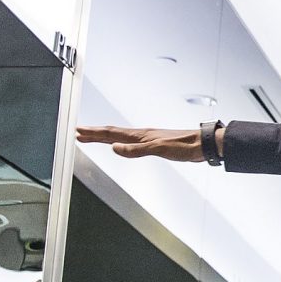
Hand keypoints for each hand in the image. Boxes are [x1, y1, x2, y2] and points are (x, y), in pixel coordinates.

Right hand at [77, 124, 207, 162]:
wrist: (202, 145)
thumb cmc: (184, 146)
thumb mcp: (159, 149)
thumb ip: (136, 150)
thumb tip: (114, 149)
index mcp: (140, 135)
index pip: (111, 133)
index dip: (94, 133)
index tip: (78, 131)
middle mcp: (141, 136)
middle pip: (112, 133)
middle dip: (94, 134)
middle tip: (78, 133)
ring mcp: (147, 140)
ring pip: (120, 137)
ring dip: (104, 138)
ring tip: (92, 138)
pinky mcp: (154, 146)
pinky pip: (130, 144)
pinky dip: (120, 144)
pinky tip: (120, 147)